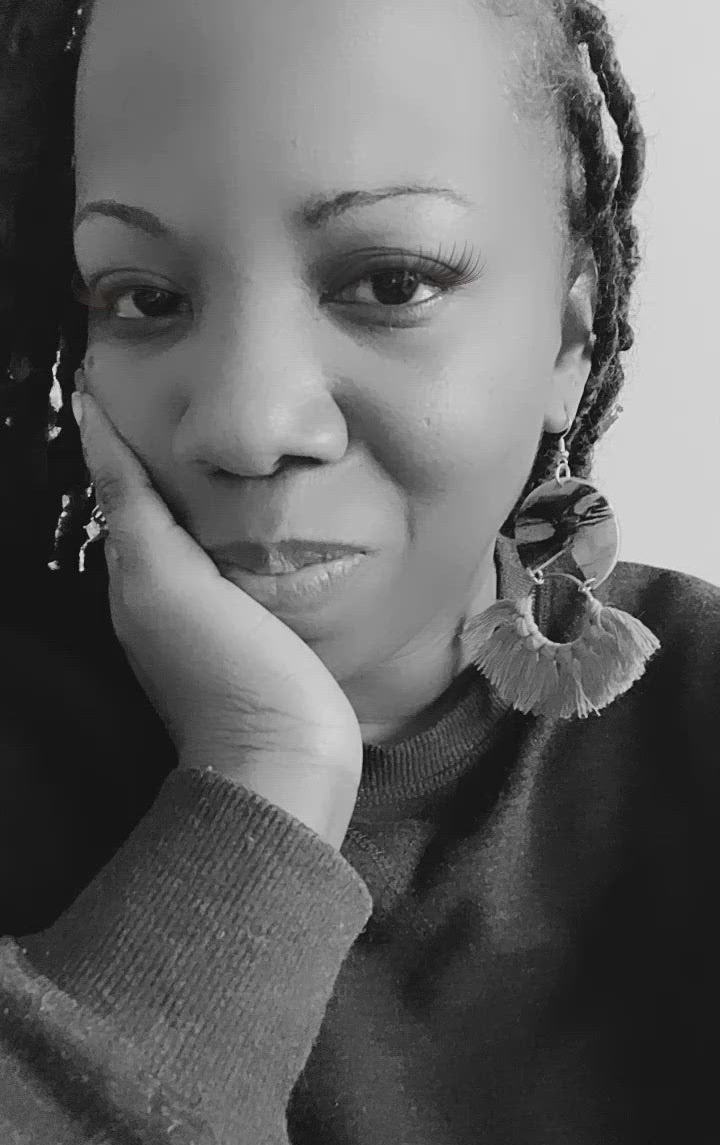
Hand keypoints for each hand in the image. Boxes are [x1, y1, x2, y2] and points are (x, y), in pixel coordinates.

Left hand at [71, 381, 362, 847]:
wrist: (287, 767)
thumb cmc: (231, 674)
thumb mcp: (169, 582)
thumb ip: (134, 509)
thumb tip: (93, 428)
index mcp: (136, 580)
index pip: (121, 489)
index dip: (123, 436)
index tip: (133, 377)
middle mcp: (162, 598)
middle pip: (158, 510)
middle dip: (166, 456)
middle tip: (193, 392)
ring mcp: (207, 620)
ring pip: (197, 535)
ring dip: (207, 490)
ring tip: (236, 439)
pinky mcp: (253, 635)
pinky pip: (234, 563)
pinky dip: (239, 527)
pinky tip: (270, 511)